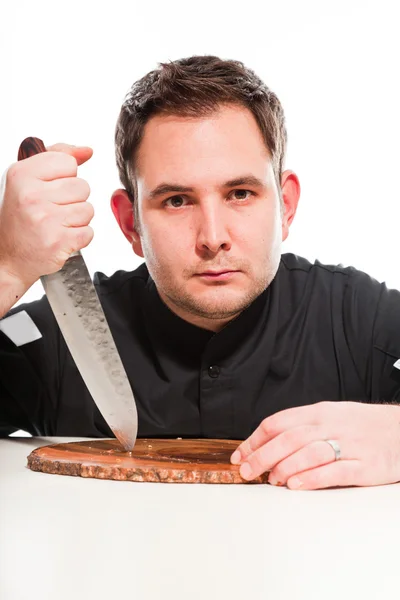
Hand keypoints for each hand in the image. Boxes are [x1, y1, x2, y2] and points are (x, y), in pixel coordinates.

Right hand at [0, 143, 93, 287]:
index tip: (49, 189)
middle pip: (82, 186)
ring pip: (88, 209)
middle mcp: (31, 195)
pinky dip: (79, 238)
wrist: (8, 257)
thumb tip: (86, 151)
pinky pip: (88, 232)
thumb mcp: (29, 180)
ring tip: (56, 224)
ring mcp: (45, 219)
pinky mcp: (58, 241)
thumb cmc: (20, 218)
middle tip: (52, 211)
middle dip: (73, 200)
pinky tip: (61, 237)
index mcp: (22, 175)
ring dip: (77, 220)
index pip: (68, 162)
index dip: (65, 177)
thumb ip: (58, 158)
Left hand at [230, 401, 399, 489]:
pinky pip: (334, 472)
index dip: (255, 439)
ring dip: (284, 468)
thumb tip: (267, 444)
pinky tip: (296, 485)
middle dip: (262, 456)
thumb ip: (301, 428)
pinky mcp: (364, 466)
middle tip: (246, 471)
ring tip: (270, 480)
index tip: (240, 454)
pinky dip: (311, 478)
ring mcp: (349, 445)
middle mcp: (331, 425)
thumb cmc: (361, 424)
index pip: (278, 422)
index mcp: (319, 412)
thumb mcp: (330, 416)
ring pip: (308, 453)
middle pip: (289, 438)